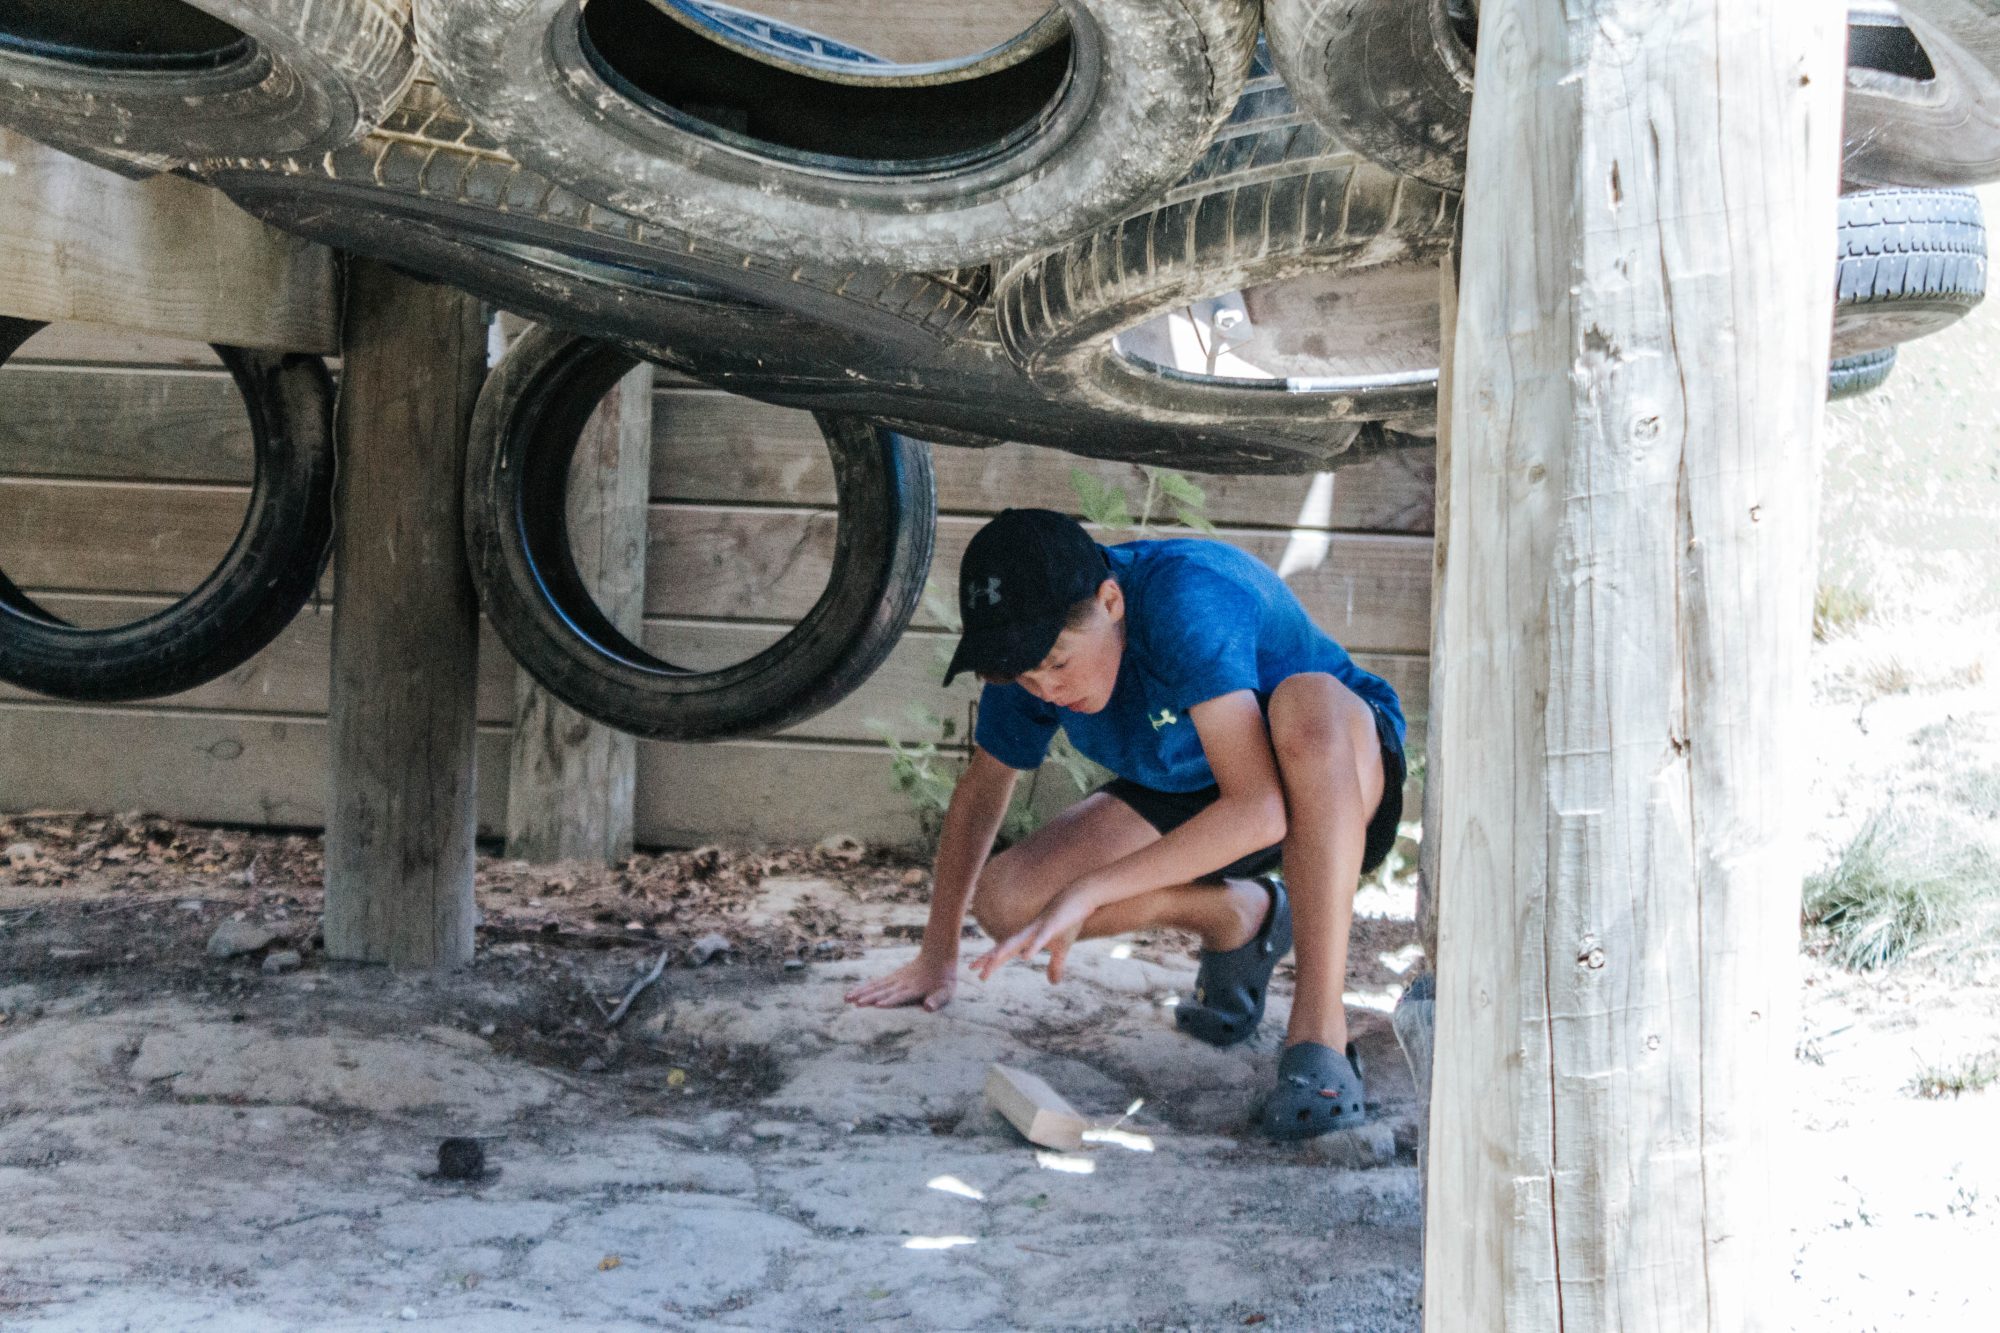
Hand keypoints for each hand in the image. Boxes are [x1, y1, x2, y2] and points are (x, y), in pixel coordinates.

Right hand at [843, 950, 958, 1010]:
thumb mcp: (946, 991)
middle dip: (869, 997)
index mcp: (915, 988)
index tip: (877, 1005)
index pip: (900, 995)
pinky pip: (875, 983)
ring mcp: (896, 979)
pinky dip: (864, 987)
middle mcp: (902, 983)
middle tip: (855, 1004)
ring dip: (861, 992)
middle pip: (884, 991)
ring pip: (876, 986)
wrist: (938, 956)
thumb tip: (928, 1007)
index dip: (890, 1000)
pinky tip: (853, 992)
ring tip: (847, 998)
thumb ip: (938, 1000)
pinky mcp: (892, 977)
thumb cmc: (944, 979)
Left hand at [970, 884, 1097, 984]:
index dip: (990, 961)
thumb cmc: (1068, 921)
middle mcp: (1028, 932)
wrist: (1080, 897)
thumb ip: (1056, 965)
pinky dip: (1032, 948)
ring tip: (991, 962)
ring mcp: (1038, 928)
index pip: (1005, 951)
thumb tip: (1053, 983)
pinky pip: (1040, 939)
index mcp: (1028, 938)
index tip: (976, 972)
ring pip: (1017, 942)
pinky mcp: (1052, 926)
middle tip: (972, 969)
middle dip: (989, 958)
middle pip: (1004, 947)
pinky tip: (1026, 957)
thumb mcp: (1063, 948)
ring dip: (1004, 951)